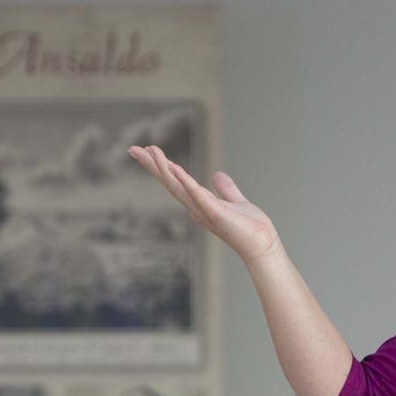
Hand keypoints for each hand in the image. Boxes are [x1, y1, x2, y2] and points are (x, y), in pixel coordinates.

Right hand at [129, 144, 279, 263]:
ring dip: (163, 168)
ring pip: (177, 186)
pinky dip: (184, 180)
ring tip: (150, 150)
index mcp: (199, 202)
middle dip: (152, 165)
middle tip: (133, 149)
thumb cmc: (250, 228)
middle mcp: (195, 206)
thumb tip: (218, 175)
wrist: (262, 246)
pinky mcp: (214, 212)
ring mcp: (202, 210)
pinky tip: (173, 166)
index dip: (161, 167)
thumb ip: (226, 189)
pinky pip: (196, 193)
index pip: (175, 181)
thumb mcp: (235, 201)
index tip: (148, 150)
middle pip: (168, 182)